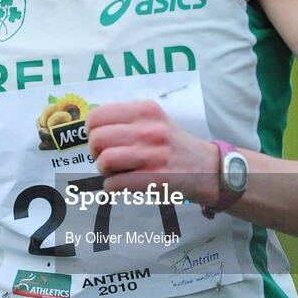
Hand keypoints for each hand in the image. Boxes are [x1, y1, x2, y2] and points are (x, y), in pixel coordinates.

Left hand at [86, 99, 219, 206]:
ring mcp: (153, 154)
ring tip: (115, 172)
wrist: (207, 169)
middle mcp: (149, 129)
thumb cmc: (173, 144)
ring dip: (104, 171)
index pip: (98, 116)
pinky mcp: (156, 179)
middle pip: (97, 139)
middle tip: (106, 158)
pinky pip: (115, 183)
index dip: (91, 131)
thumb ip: (126, 119)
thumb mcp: (154, 120)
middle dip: (96, 152)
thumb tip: (90, 128)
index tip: (100, 140)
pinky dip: (112, 187)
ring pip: (105, 161)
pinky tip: (122, 184)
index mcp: (145, 110)